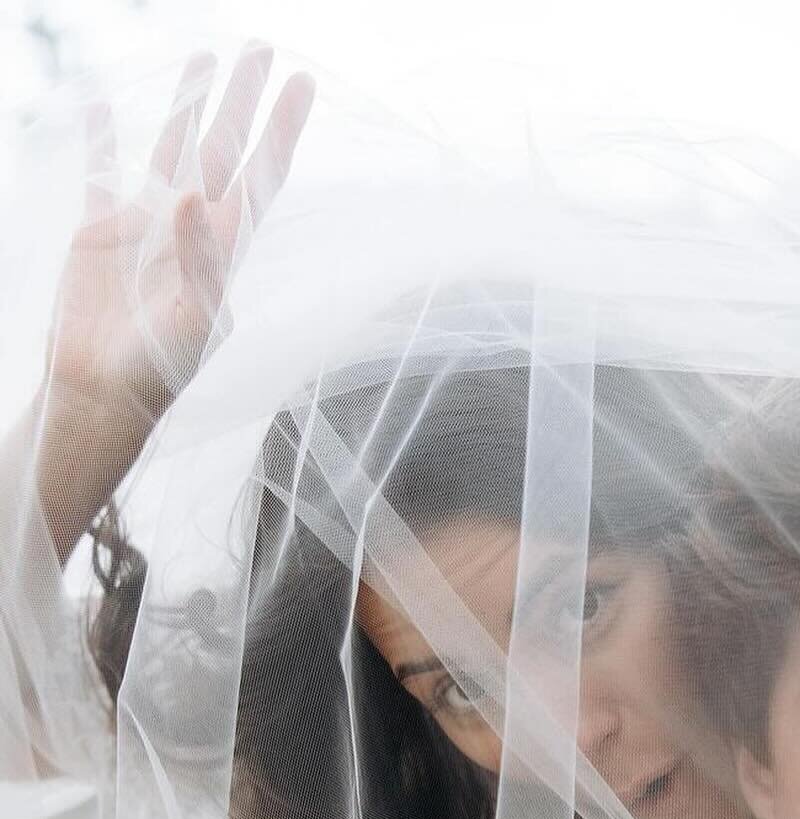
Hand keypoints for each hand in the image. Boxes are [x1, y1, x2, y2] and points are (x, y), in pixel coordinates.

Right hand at [46, 45, 313, 430]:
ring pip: (171, 147)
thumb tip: (191, 197)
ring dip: (188, 105)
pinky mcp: (100, 231)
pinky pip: (102, 170)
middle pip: (224, 148)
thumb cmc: (160, 369)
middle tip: (262, 48)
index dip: (282, 130)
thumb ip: (198, 259)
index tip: (303, 85)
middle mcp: (192, 228)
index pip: (261, 175)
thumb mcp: (193, 318)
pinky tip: (104, 100)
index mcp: (225, 247)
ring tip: (203, 59)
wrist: (105, 393)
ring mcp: (146, 225)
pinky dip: (102, 136)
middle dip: (243, 100)